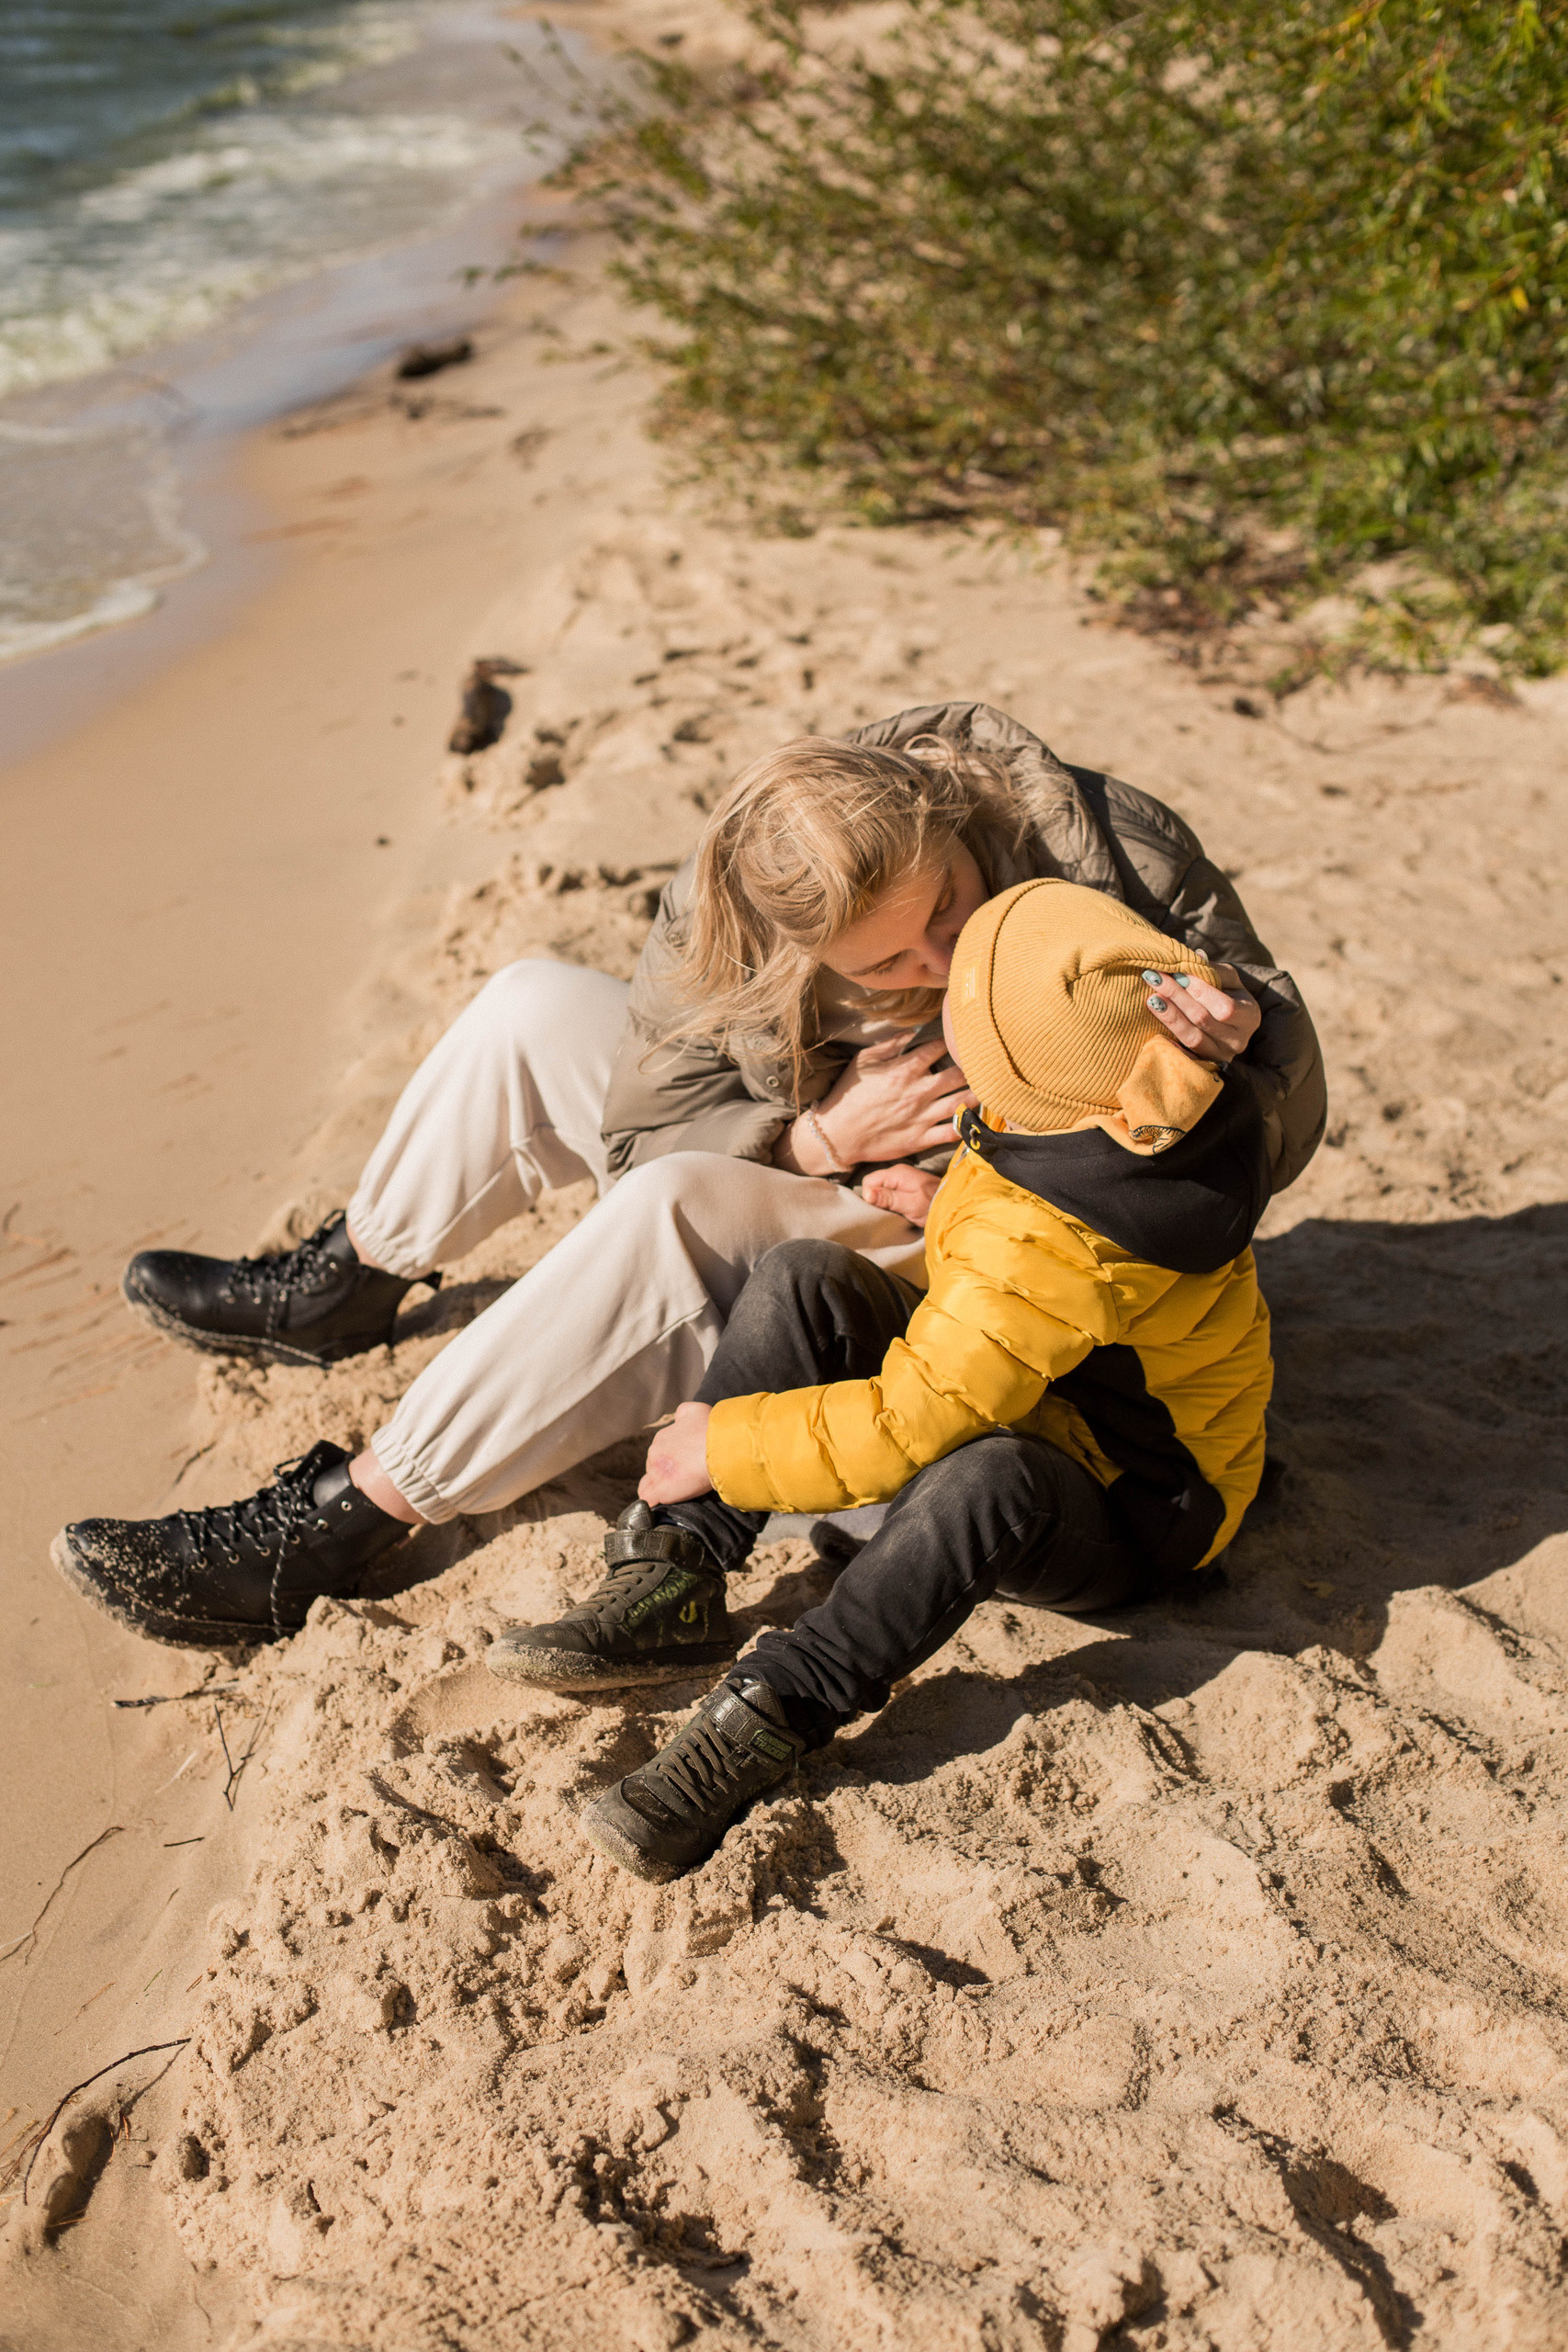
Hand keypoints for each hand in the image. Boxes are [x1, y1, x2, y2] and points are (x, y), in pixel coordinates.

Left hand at [638, 1402, 713, 1503]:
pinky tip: (661, 1504)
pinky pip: (648, 1498)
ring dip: (663, 1487)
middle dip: (667, 1473)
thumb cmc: (713, 1429)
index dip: (672, 1461)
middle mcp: (655, 1452)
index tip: (685, 1465)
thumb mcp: (695, 1411)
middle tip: (687, 1478)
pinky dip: (654, 1502)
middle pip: (655, 1468)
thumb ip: (683, 1415)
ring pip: (651, 1483)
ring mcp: (656, 1472)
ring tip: (682, 1490)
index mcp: (662, 1437)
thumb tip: (679, 1420)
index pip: (660, 1453)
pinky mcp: (660, 1490)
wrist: (720, 1447)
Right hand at [788, 1035, 976, 1171]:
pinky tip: (976, 1118)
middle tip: (984, 1062)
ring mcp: (922, 1117)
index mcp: (905, 1069)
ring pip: (961, 1102)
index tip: (961, 1039)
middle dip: (973, 1066)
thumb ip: (891, 1044)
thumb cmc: (849, 1094)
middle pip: (958, 1074)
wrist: (838, 1134)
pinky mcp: (921, 1139)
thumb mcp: (864, 1060)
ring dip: (978, 1093)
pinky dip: (966, 1125)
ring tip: (989, 1087)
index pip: (939, 1048)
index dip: (952, 1041)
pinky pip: (951, 1132)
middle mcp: (918, 1091)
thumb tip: (914, 1031)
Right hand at [859, 1163, 943, 1225]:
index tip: (879, 1209)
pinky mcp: (905, 1187)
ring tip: (893, 1212)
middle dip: (875, 1200)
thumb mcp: (910, 1204)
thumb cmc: (933, 1205)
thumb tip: (867, 1194)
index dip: (869, 1196)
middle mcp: (897, 1173)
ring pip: (881, 1190)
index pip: (869, 1181)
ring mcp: (902, 1180)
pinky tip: (897, 1210)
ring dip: (883, 1203)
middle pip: (874, 1185)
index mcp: (897, 1173)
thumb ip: (889, 1199)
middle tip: (886, 1212)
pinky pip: (889, 1193)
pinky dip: (890, 1203)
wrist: (953, 1205)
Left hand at [1142, 962, 1259, 1062]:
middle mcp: (1238, 1040)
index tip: (1177, 972)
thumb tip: (1195, 956)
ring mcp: (1221, 1056)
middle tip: (1155, 978)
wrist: (1229, 1025)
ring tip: (1152, 998)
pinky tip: (1156, 1026)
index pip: (1224, 1006)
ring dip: (1169, 1016)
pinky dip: (1169, 1040)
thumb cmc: (1228, 996)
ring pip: (1192, 1037)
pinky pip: (1184, 1055)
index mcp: (1250, 1016)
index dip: (1199, 990)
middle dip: (1177, 996)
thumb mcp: (1229, 980)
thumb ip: (1213, 969)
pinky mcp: (1204, 1065)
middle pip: (1204, 1020)